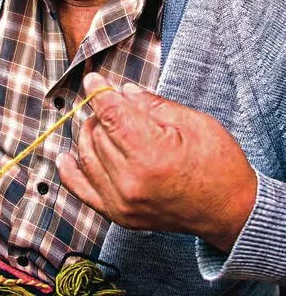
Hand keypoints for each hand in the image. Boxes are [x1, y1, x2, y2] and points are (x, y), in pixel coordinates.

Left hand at [57, 73, 256, 251]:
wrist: (230, 211)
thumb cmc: (219, 165)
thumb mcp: (194, 124)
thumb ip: (152, 106)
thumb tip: (121, 91)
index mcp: (152, 155)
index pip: (111, 115)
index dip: (99, 92)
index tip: (93, 80)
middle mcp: (131, 181)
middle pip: (97, 133)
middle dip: (102, 113)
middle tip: (114, 105)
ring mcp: (121, 202)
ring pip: (86, 155)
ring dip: (89, 135)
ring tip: (101, 124)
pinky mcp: (118, 215)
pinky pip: (81, 190)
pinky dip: (70, 171)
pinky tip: (65, 156)